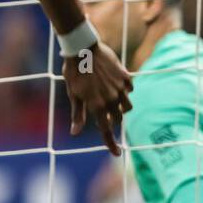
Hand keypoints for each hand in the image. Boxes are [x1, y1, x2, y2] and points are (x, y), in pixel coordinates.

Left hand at [63, 41, 132, 155]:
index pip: (106, 130)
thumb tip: (75, 133)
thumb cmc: (74, 73)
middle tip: (103, 113)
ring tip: (109, 98)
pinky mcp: (126, 77)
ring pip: (127, 106)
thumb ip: (78, 114)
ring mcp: (121, 88)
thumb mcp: (73, 94)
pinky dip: (124, 91)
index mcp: (97, 105)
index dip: (111, 143)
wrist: (82, 49)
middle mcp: (112, 99)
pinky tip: (114, 84)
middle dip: (112, 119)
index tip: (116, 154)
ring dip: (120, 107)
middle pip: (118, 118)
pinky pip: (129, 90)